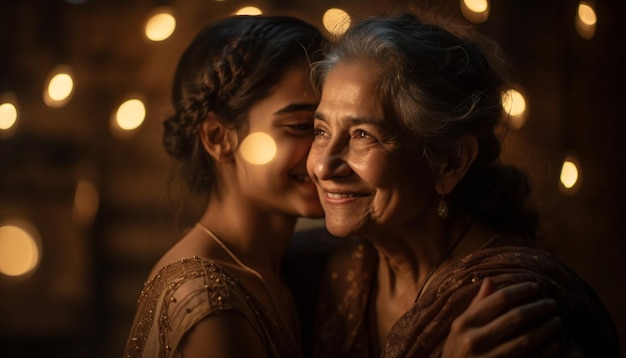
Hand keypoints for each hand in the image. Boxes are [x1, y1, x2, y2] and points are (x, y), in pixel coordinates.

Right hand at [442, 278, 561, 357]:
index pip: (498, 299)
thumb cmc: (457, 351)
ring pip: (526, 339)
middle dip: (538, 307)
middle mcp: (475, 340)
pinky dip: (545, 351)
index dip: (520, 290)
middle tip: (551, 303)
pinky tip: (555, 343)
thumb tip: (490, 280)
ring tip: (557, 320)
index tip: (535, 286)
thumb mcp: (459, 328)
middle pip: (516, 316)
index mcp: (464, 323)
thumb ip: (476, 305)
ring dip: (546, 328)